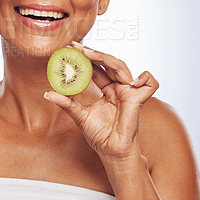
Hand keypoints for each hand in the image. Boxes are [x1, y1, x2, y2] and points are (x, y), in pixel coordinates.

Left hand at [44, 41, 159, 160]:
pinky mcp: (138, 100)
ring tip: (87, 53)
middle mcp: (118, 88)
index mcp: (107, 89)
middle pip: (108, 63)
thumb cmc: (99, 135)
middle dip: (92, 52)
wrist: (111, 153)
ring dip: (104, 57)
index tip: (70, 49)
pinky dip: (146, 78)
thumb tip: (47, 93)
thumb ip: (66, 103)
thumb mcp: (79, 116)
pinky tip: (131, 80)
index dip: (84, 58)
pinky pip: (151, 85)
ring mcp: (129, 92)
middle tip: (76, 46)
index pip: (96, 68)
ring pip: (121, 67)